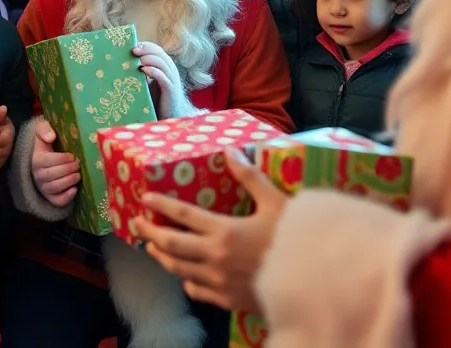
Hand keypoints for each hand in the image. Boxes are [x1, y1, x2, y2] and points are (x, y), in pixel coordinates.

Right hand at [30, 121, 79, 205]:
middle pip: (51, 176)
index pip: (47, 161)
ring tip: (78, 175)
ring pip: (54, 188)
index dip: (62, 159)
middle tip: (78, 165)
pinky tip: (74, 189)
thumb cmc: (46, 142)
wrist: (42, 155)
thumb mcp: (42, 130)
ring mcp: (43, 187)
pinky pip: (56, 201)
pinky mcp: (50, 196)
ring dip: (68, 182)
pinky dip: (66, 197)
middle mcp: (37, 174)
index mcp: (36, 159)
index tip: (72, 156)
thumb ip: (44, 128)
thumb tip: (51, 137)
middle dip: (67, 170)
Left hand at [132, 41, 184, 117]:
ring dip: (150, 59)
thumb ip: (139, 73)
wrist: (168, 117)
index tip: (132, 46)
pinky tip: (144, 70)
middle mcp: (170, 71)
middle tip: (134, 50)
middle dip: (147, 49)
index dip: (146, 46)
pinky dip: (154, 71)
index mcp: (164, 67)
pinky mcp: (170, 90)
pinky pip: (164, 78)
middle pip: (160, 53)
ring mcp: (171, 80)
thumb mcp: (145, 83)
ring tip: (139, 60)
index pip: (156, 50)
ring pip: (163, 63)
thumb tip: (120, 63)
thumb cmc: (155, 100)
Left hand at [134, 149, 285, 312]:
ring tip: (151, 247)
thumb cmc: (295, 240)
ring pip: (178, 269)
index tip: (144, 198)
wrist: (312, 284)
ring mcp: (218, 282)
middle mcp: (214, 257)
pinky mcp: (226, 300)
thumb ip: (250, 177)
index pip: (183, 216)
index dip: (161, 205)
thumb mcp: (276, 203)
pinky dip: (186, 282)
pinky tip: (185, 278)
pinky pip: (197, 291)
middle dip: (150, 232)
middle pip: (171, 244)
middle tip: (138, 223)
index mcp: (224, 231)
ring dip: (161, 257)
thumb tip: (229, 151)